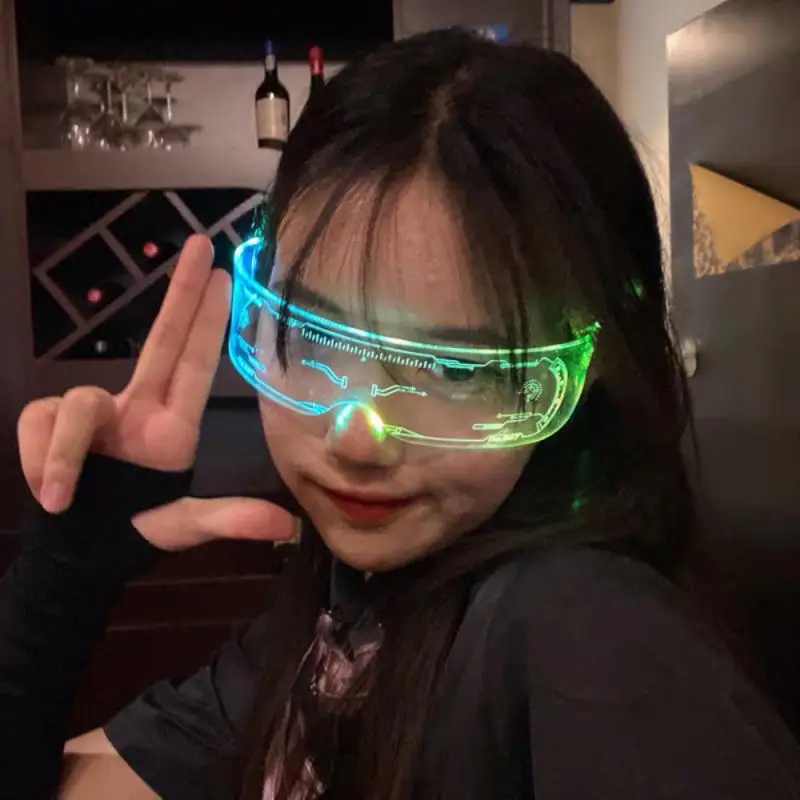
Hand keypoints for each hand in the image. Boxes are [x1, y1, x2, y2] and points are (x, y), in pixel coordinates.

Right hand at [17, 235, 295, 549]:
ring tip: (60, 499)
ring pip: (74, 405)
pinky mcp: (45, 420)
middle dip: (180, 293)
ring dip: (62, 453)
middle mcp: (137, 407)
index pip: (195, 363)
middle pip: (159, 339)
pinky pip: (38, 425)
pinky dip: (39, 462)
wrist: (76, 556)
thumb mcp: (182, 527)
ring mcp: (90, 412)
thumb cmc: (132, 532)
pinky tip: (49, 495)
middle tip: (201, 244)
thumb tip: (287, 528)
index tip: (225, 276)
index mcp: (172, 426)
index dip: (209, 321)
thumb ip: (228, 521)